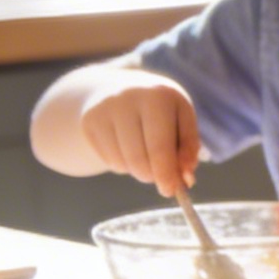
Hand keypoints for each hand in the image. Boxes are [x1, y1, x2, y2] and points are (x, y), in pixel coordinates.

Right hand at [80, 73, 200, 196]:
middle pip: (138, 159)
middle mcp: (127, 99)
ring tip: (145, 152)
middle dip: (152, 175)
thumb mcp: (182, 120)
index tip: (170, 191)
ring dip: (137, 170)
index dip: (166, 173)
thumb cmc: (162, 110)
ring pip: (122, 163)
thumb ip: (188, 149)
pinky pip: (108, 160)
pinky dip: (122, 164)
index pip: (160, 146)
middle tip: (159, 179)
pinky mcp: (89, 121)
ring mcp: (104, 110)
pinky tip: (127, 147)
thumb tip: (185, 179)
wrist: (123, 87)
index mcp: (158, 97)